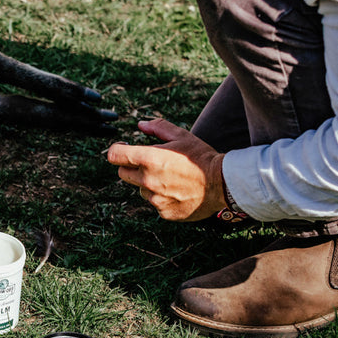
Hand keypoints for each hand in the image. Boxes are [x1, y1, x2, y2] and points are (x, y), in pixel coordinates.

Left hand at [106, 118, 226, 220]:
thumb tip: (140, 125)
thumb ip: (158, 127)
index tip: (123, 148)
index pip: (114, 155)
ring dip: (148, 183)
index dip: (116, 150)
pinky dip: (161, 197)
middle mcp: (148, 180)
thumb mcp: (182, 136)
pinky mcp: (163, 212)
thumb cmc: (201, 157)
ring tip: (171, 178)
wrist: (223, 184)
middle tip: (149, 163)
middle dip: (131, 166)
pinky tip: (178, 191)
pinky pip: (155, 203)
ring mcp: (155, 199)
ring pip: (140, 189)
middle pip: (123, 173)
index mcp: (149, 159)